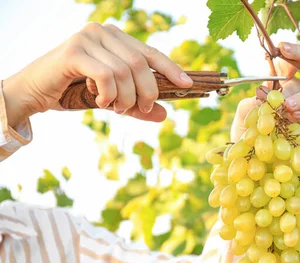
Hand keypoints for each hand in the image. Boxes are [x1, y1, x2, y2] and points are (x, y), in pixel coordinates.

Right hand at [2, 23, 192, 126]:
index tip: (187, 84)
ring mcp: (87, 38)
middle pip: (141, 63)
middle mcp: (102, 31)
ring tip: (116, 108)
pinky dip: (109, 94)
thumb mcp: (113, 100)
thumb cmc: (75, 92)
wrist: (35, 92)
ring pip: (125, 71)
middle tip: (141, 110)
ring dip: (125, 97)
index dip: (171, 68)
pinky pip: (106, 75)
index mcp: (115, 38)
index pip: (150, 52)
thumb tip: (164, 115)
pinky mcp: (74, 51)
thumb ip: (137, 106)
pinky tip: (102, 101)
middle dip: (147, 92)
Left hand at [231, 43, 299, 140]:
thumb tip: (263, 98)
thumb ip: (250, 103)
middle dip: (291, 85)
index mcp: (275, 85)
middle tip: (282, 97)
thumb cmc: (248, 132)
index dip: (290, 51)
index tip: (282, 48)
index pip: (287, 62)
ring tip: (287, 109)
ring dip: (299, 99)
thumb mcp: (243, 115)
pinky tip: (296, 117)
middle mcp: (292, 93)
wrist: (254, 157)